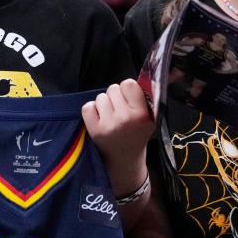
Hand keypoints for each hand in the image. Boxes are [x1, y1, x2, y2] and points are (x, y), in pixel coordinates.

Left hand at [82, 80, 154, 194]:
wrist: (125, 161)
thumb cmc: (137, 135)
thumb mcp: (150, 119)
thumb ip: (148, 98)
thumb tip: (149, 76)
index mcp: (142, 114)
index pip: (129, 84)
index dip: (127, 89)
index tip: (128, 99)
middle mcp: (126, 119)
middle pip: (113, 88)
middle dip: (115, 97)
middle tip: (119, 110)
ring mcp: (109, 125)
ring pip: (100, 97)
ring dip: (104, 104)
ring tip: (110, 117)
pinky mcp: (95, 130)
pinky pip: (87, 107)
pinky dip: (91, 111)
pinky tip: (99, 119)